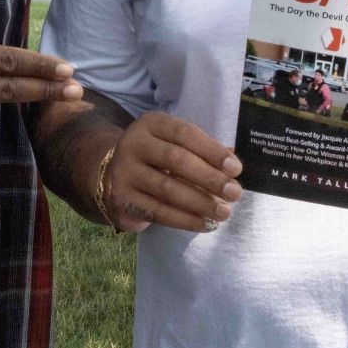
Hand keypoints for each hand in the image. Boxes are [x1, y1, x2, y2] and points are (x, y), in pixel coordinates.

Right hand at [103, 112, 242, 232]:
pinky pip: (159, 212)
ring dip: (201, 202)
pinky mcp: (122, 199)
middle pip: (176, 160)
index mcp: (151, 124)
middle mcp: (134, 143)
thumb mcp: (173, 144)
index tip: (235, 168)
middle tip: (235, 193)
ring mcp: (124, 172)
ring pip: (168, 189)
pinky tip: (205, 224)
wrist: (112, 176)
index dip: (212, 151)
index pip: (185, 134)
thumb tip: (232, 162)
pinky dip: (185, 220)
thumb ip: (201, 151)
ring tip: (224, 212)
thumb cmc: (155, 158)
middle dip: (210, 178)